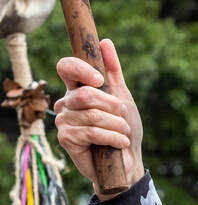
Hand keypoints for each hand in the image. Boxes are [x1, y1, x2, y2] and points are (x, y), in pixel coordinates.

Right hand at [54, 39, 144, 196]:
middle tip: (123, 118)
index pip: (66, 67)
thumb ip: (113, 71)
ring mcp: (63, 121)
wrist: (127, 162)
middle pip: (86, 94)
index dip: (81, 69)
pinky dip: (112, 137)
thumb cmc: (124, 130)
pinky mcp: (66, 139)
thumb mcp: (123, 97)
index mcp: (77, 89)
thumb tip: (105, 42)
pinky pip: (90, 132)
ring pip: (92, 115)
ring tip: (124, 133)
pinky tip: (120, 143)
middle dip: (112, 107)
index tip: (98, 79)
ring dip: (116, 125)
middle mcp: (66, 103)